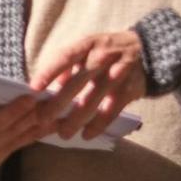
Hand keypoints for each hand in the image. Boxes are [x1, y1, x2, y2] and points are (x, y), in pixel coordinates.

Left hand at [31, 30, 148, 141]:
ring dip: (76, 119)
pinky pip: (110, 111)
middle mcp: (101, 58)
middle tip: (42, 119)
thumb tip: (51, 83)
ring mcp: (116, 74)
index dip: (48, 72)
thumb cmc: (107, 50)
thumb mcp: (88, 47)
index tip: (33, 88)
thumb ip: (70, 63)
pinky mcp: (128, 90)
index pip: (64, 57)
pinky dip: (98, 125)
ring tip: (63, 133)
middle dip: (58, 103)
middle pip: (77, 82)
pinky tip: (86, 135)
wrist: (147, 50)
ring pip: (92, 100)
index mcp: (87, 45)